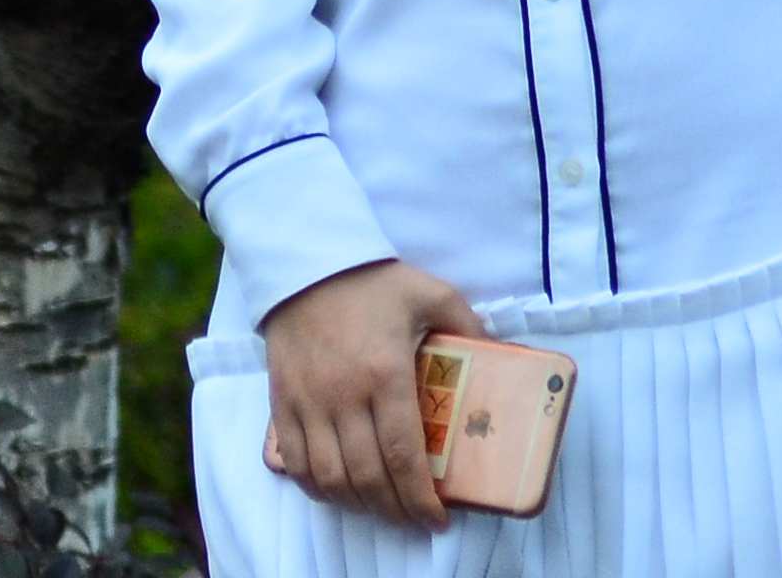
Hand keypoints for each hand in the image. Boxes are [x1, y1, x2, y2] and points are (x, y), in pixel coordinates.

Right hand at [257, 256, 479, 529]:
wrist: (306, 262)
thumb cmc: (371, 281)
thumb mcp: (429, 293)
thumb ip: (466, 323)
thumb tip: (499, 352)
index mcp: (385, 374)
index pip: (402, 455)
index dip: (420, 498)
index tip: (437, 519)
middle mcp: (344, 396)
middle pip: (367, 477)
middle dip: (395, 510)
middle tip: (415, 519)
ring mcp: (308, 402)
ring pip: (330, 478)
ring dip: (358, 504)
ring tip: (382, 507)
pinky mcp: (282, 402)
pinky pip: (296, 463)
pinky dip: (317, 488)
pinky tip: (339, 491)